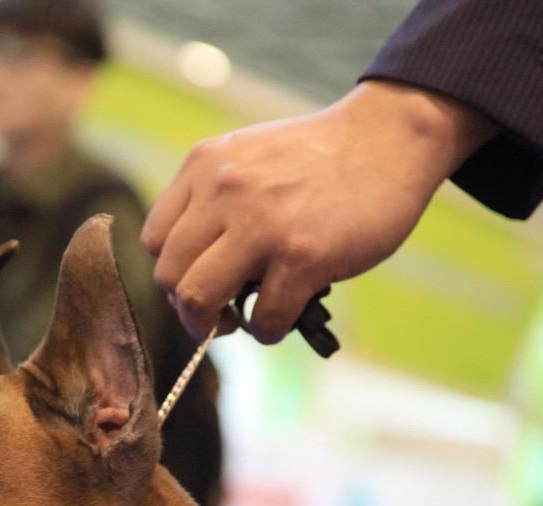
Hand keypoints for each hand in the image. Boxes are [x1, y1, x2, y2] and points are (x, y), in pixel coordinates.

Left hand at [142, 81, 497, 342]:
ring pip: (198, 298)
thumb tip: (198, 267)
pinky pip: (263, 315)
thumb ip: (216, 199)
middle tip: (214, 315)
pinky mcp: (302, 255)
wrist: (387, 138)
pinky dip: (267, 330)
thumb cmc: (320, 156)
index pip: (155, 240)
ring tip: (239, 323)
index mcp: (204, 166)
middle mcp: (223, 192)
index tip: (197, 283)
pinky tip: (281, 319)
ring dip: (214, 326)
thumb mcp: (249, 156)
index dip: (173, 273)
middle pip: (169, 276)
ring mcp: (261, 225)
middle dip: (187, 308)